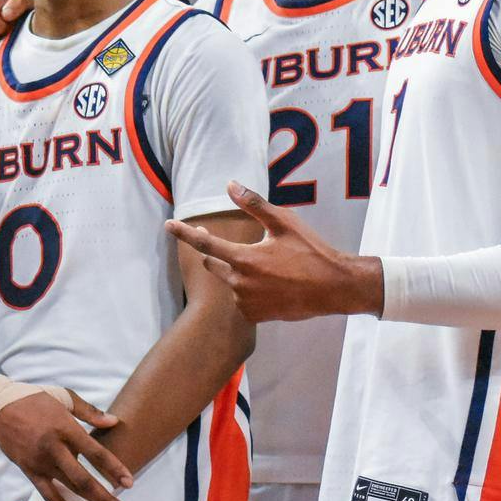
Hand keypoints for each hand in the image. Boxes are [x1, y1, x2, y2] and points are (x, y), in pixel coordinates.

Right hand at [0, 388, 133, 500]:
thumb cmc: (35, 398)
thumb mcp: (64, 397)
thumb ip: (90, 412)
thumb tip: (114, 422)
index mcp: (66, 427)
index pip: (95, 452)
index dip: (113, 468)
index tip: (129, 483)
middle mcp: (54, 447)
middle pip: (83, 478)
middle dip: (104, 496)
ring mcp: (40, 461)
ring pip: (68, 488)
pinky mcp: (28, 470)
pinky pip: (46, 493)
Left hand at [165, 182, 380, 321]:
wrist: (333, 288)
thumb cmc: (310, 252)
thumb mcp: (284, 222)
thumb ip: (253, 204)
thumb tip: (230, 185)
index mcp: (244, 258)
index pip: (205, 243)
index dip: (184, 233)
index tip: (167, 225)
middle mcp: (240, 283)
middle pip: (214, 263)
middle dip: (216, 251)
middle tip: (234, 243)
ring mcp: (247, 302)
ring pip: (230, 281)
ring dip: (238, 272)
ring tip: (269, 266)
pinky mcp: (257, 316)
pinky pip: (243, 299)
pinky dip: (250, 289)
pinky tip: (272, 283)